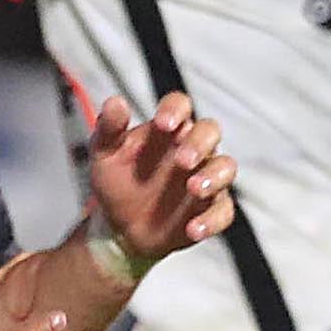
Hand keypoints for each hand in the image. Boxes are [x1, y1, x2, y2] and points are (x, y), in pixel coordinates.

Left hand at [86, 91, 235, 266]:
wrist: (118, 228)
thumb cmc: (117, 182)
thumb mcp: (104, 153)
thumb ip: (109, 127)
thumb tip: (114, 102)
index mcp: (167, 129)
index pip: (179, 105)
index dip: (175, 110)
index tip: (163, 123)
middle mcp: (191, 149)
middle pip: (210, 131)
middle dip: (200, 143)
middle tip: (183, 161)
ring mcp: (204, 178)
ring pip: (225, 167)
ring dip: (214, 177)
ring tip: (193, 189)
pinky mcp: (209, 209)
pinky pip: (223, 211)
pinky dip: (211, 220)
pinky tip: (192, 228)